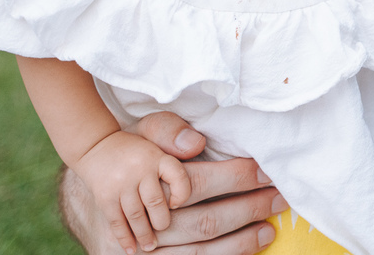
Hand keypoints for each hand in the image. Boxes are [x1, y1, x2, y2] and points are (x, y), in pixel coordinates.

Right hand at [60, 112, 286, 254]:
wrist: (94, 197)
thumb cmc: (131, 157)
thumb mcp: (141, 133)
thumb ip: (165, 130)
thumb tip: (196, 142)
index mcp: (144, 182)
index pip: (197, 184)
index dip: (236, 178)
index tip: (268, 172)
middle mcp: (143, 221)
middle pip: (203, 221)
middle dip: (247, 210)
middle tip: (279, 199)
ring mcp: (143, 251)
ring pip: (198, 253)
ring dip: (240, 242)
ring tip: (269, 228)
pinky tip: (245, 250)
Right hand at [74, 130, 192, 254]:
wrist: (95, 146)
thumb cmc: (135, 146)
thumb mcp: (155, 133)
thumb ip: (176, 139)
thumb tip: (199, 145)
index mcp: (156, 155)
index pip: (178, 176)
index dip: (182, 193)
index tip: (179, 203)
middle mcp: (138, 168)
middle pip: (156, 202)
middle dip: (163, 221)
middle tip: (165, 230)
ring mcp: (120, 184)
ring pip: (137, 216)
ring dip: (145, 235)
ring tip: (151, 246)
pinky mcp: (104, 197)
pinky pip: (117, 221)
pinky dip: (125, 238)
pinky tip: (132, 249)